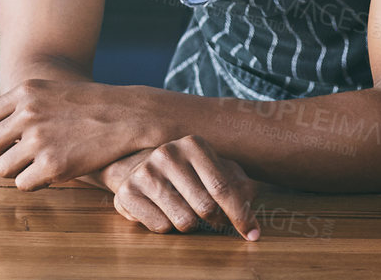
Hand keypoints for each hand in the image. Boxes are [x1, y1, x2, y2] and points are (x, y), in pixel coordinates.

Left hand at [0, 79, 158, 189]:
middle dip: (3, 154)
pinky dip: (34, 183)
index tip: (11, 141)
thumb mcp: (51, 92)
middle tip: (23, 158)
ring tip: (37, 167)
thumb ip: (24, 106)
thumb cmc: (90, 106)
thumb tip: (0, 132)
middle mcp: (27, 114)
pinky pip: (23, 184)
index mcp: (24, 93)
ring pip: (2, 169)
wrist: (127, 115)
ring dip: (17, 171)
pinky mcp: (52, 165)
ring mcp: (38, 140)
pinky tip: (51, 175)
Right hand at [108, 136, 259, 238]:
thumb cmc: (190, 173)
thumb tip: (252, 227)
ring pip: (184, 221)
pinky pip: (161, 228)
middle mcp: (167, 153)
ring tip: (185, 210)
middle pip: (205, 207)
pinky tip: (163, 211)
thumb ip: (240, 191)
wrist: (143, 168)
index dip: (240, 215)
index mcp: (193, 145)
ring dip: (190, 224)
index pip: (222, 188)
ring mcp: (145, 172)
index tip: (251, 234)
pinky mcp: (127, 192)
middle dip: (214, 221)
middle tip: (212, 218)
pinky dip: (167, 226)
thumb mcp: (218, 172)